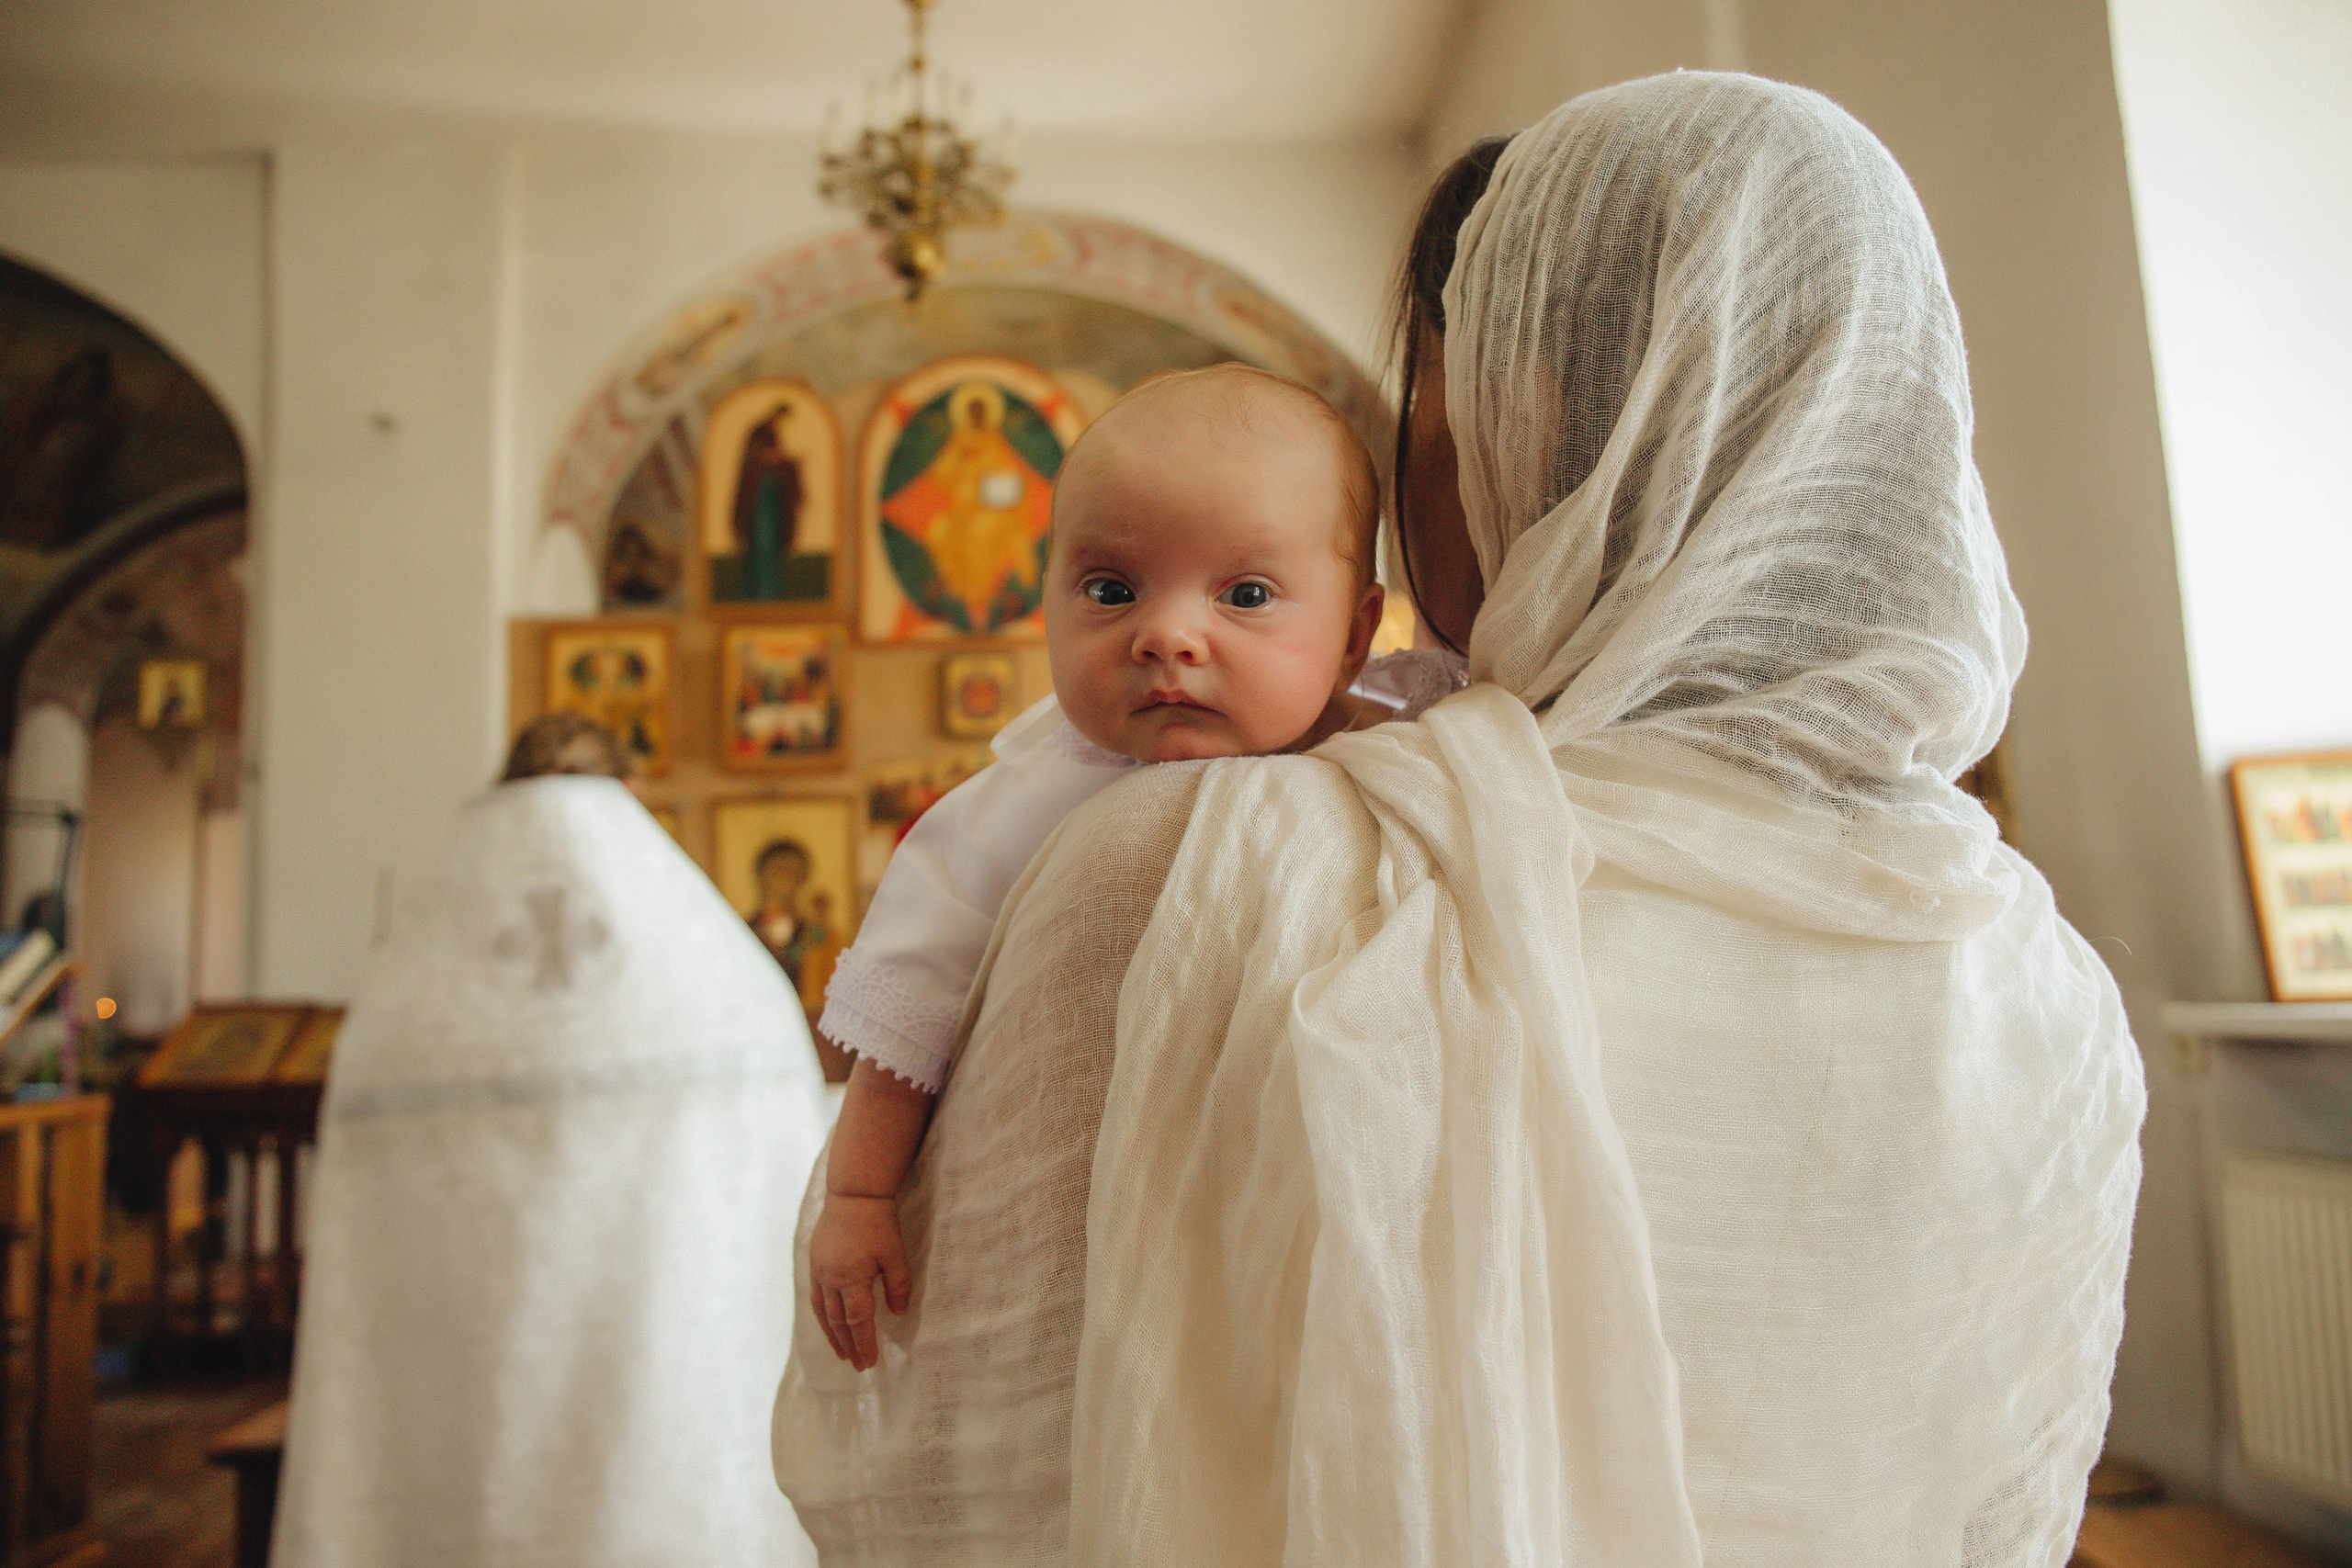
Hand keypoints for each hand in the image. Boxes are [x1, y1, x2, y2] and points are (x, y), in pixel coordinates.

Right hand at [808, 1193, 911, 1370]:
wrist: (852, 1195)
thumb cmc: (878, 1223)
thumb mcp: (895, 1254)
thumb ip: (897, 1286)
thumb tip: (898, 1314)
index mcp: (852, 1279)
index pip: (857, 1321)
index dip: (863, 1343)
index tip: (869, 1362)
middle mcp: (831, 1279)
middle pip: (838, 1321)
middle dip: (848, 1345)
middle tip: (857, 1365)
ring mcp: (819, 1271)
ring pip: (823, 1312)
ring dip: (832, 1335)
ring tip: (841, 1353)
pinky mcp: (815, 1263)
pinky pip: (817, 1297)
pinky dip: (823, 1316)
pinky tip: (828, 1323)